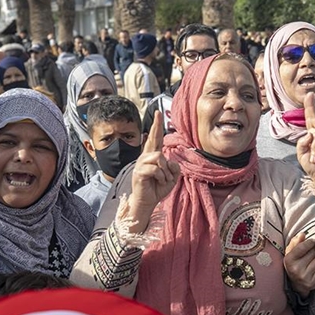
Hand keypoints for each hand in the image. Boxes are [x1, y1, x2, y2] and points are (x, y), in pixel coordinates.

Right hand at [127, 110, 180, 232]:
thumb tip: (170, 160)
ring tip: (164, 179)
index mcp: (153, 156)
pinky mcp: (139, 172)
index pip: (156, 139)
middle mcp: (146, 157)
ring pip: (159, 158)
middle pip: (153, 139)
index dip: (157, 126)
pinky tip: (159, 182)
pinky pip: (156, 169)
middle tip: (158, 113)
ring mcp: (141, 164)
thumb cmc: (158, 188)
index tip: (158, 113)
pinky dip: (162, 176)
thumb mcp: (172, 177)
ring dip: (166, 171)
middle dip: (156, 126)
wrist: (148, 201)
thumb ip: (174, 167)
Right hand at [284, 232, 314, 297]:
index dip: (310, 242)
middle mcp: (295, 269)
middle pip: (313, 252)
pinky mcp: (312, 283)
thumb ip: (296, 241)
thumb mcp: (291, 252)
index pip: (303, 246)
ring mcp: (304, 277)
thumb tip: (302, 234)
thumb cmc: (294, 264)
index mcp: (289, 260)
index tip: (313, 241)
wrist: (296, 284)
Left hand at [296, 92, 314, 202]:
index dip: (310, 108)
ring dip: (313, 150)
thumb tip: (310, 134)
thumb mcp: (302, 155)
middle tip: (309, 95)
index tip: (309, 96)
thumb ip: (302, 143)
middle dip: (311, 107)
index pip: (311, 120)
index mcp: (314, 136)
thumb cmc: (314, 167)